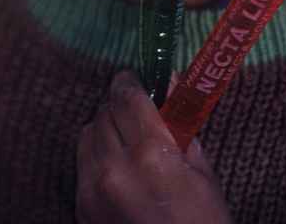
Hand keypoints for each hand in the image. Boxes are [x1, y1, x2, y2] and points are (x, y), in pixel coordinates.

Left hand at [76, 71, 232, 223]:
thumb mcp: (202, 171)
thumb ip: (180, 125)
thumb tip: (169, 84)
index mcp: (152, 155)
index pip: (127, 96)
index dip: (130, 80)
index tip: (134, 77)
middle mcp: (115, 168)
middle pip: (104, 110)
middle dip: (120, 104)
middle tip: (136, 107)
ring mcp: (94, 189)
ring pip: (88, 132)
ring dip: (105, 126)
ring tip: (126, 136)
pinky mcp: (82, 207)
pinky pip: (82, 161)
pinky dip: (97, 153)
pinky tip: (117, 164)